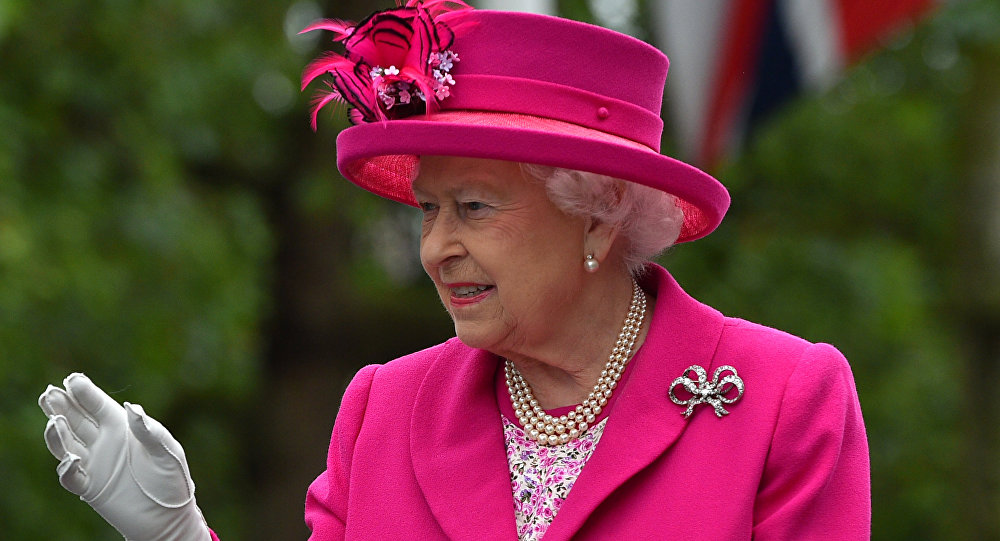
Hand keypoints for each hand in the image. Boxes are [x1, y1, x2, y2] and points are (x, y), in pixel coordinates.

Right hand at [39, 373, 211, 540]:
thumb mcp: (167, 452)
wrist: (169, 516)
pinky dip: (67, 468)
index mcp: (123, 427)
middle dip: (61, 406)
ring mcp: (95, 464)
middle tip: (49, 392)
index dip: (85, 392)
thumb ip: (150, 432)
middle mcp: (105, 442)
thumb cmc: (172, 480)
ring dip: (57, 434)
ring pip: (67, 445)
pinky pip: (71, 477)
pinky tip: (71, 459)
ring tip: (54, 421)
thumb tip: (132, 408)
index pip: (98, 405)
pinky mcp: (91, 488)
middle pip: (76, 420)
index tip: (72, 379)